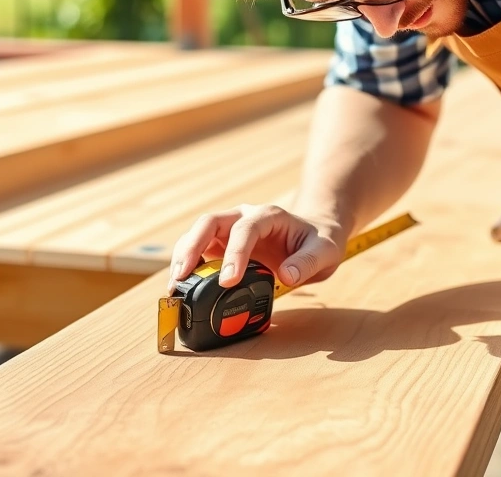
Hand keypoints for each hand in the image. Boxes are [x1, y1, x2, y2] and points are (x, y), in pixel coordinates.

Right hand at [166, 204, 347, 295]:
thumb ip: (308, 263)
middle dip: (192, 247)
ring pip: (198, 234)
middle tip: (181, 276)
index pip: (245, 229)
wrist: (315, 236)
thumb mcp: (325, 252)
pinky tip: (183, 285)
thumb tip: (286, 276)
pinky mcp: (223, 244)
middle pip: (209, 223)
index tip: (228, 280)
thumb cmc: (319, 242)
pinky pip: (199, 250)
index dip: (234, 253)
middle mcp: (244, 217)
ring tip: (175, 285)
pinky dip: (188, 265)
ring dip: (183, 257)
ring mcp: (230, 230)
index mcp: (268, 215)